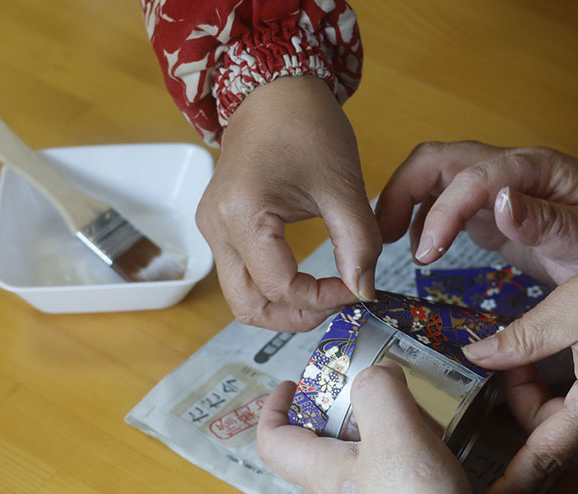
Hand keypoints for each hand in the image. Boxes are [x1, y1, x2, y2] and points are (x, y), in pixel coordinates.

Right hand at [197, 76, 380, 330]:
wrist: (274, 92)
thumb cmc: (306, 126)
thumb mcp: (342, 186)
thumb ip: (358, 244)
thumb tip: (364, 291)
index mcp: (244, 214)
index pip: (281, 287)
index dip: (322, 299)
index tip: (357, 289)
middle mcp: (217, 228)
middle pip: (249, 306)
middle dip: (296, 317)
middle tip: (338, 306)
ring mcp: (212, 230)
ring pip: (242, 297)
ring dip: (283, 307)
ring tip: (324, 297)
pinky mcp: (219, 228)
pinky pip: (242, 276)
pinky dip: (274, 288)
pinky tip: (307, 280)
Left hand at [257, 363, 479, 493]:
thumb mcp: (396, 434)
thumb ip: (379, 392)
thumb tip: (375, 375)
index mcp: (319, 473)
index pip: (273, 439)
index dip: (275, 407)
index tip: (293, 384)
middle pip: (323, 447)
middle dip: (347, 413)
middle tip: (381, 395)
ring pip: (358, 465)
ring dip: (381, 436)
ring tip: (419, 424)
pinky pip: (385, 487)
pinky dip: (402, 462)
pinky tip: (433, 460)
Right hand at [376, 142, 577, 284]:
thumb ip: (547, 221)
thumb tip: (500, 201)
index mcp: (535, 169)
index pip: (475, 175)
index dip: (443, 209)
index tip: (425, 251)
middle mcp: (510, 168)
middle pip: (441, 158)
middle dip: (404, 188)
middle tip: (383, 234)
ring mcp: (498, 185)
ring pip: (436, 174)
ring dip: (405, 199)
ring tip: (388, 240)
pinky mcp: (491, 207)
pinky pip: (444, 199)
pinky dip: (422, 217)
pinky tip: (420, 247)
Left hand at [463, 242, 577, 493]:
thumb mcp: (564, 309)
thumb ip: (517, 342)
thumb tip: (476, 357)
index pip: (545, 458)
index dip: (510, 487)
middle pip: (557, 444)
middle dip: (528, 407)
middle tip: (522, 360)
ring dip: (554, 416)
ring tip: (548, 367)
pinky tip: (574, 385)